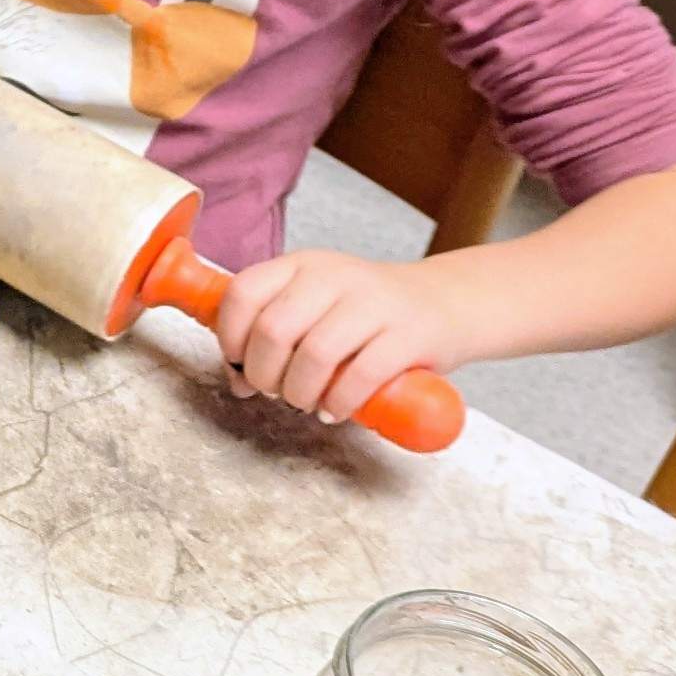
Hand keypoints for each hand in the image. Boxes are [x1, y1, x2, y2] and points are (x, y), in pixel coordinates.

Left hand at [212, 250, 473, 425]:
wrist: (446, 302)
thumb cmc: (366, 313)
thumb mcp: (315, 301)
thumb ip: (273, 327)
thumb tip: (236, 377)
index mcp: (301, 265)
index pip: (243, 293)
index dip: (229, 337)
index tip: (238, 364)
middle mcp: (334, 276)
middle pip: (273, 330)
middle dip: (263, 374)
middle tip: (274, 391)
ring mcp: (374, 303)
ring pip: (315, 355)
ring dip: (299, 392)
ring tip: (304, 403)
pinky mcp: (409, 335)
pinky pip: (361, 375)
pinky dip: (339, 402)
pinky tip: (334, 411)